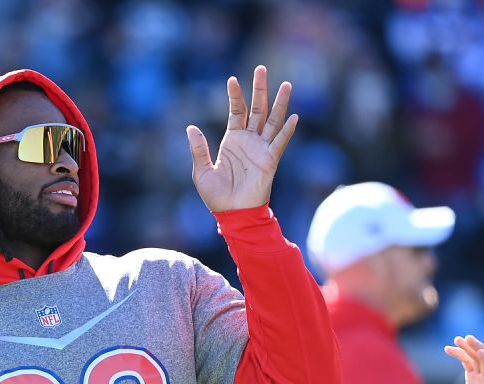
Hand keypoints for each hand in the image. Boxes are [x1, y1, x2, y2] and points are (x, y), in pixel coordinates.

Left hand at [186, 65, 298, 212]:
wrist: (232, 215)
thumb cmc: (217, 197)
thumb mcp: (202, 171)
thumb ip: (198, 149)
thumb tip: (190, 127)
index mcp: (233, 140)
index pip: (237, 110)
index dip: (235, 95)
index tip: (232, 78)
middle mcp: (249, 140)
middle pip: (258, 109)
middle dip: (260, 89)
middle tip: (261, 68)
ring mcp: (261, 149)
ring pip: (273, 121)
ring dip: (280, 103)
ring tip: (286, 84)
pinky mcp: (270, 161)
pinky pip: (280, 143)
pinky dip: (287, 130)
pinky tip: (293, 117)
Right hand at [444, 334, 483, 383]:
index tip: (480, 351)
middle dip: (478, 348)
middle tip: (467, 338)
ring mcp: (482, 379)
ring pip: (476, 358)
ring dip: (468, 348)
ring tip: (456, 340)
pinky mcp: (474, 379)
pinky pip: (468, 363)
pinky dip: (460, 354)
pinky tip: (449, 349)